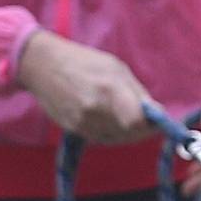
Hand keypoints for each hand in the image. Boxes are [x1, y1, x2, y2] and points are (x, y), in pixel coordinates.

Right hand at [16, 32, 154, 144]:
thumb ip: (137, 93)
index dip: (151, 125)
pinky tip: (111, 118)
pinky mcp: (73, 130)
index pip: (138, 122)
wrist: (42, 65)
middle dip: (142, 129)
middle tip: (148, 121)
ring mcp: (82, 122)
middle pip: (129, 133)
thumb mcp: (116, 68)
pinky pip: (101, 138)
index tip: (158, 121)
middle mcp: (95, 109)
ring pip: (116, 138)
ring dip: (127, 132)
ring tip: (126, 115)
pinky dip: (111, 132)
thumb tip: (157, 114)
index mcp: (109, 89)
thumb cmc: (83, 61)